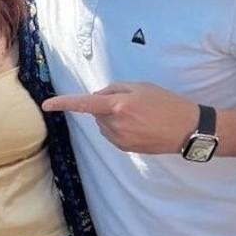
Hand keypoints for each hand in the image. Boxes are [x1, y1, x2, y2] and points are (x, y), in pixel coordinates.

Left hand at [42, 82, 199, 153]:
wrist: (189, 129)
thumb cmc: (166, 103)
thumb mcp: (141, 87)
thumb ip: (114, 89)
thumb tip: (96, 97)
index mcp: (119, 105)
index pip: (85, 103)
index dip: (64, 103)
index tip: (46, 105)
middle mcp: (115, 123)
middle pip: (96, 112)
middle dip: (106, 106)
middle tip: (132, 104)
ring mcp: (120, 138)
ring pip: (103, 125)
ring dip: (113, 118)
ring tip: (140, 116)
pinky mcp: (125, 148)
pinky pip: (112, 135)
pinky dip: (119, 129)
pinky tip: (140, 127)